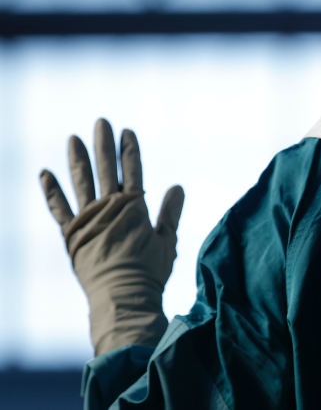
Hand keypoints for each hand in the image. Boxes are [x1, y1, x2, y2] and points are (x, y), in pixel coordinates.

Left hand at [39, 118, 183, 354]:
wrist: (121, 296)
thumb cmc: (149, 272)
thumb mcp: (167, 241)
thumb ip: (170, 213)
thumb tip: (177, 186)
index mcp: (134, 207)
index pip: (133, 170)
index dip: (130, 150)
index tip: (127, 131)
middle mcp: (110, 208)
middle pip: (106, 169)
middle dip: (104, 144)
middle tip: (101, 122)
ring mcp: (88, 219)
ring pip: (81, 181)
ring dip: (78, 158)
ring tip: (74, 139)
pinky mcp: (71, 234)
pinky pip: (58, 208)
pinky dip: (51, 190)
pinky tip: (45, 173)